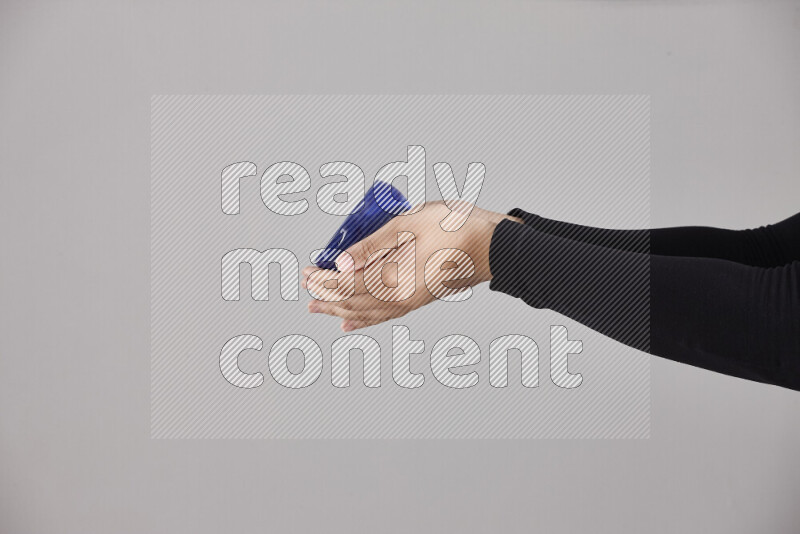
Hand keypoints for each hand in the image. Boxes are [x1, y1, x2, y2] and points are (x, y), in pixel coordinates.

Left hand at [301, 201, 521, 330]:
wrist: (494, 246)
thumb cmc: (456, 228)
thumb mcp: (409, 225)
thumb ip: (372, 245)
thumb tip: (340, 262)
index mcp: (395, 280)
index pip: (347, 284)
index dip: (323, 279)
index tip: (307, 270)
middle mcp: (400, 299)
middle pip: (352, 301)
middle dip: (325, 293)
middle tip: (305, 283)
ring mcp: (410, 303)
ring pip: (365, 312)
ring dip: (338, 308)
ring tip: (318, 307)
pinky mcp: (418, 300)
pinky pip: (384, 316)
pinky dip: (363, 320)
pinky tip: (352, 322)